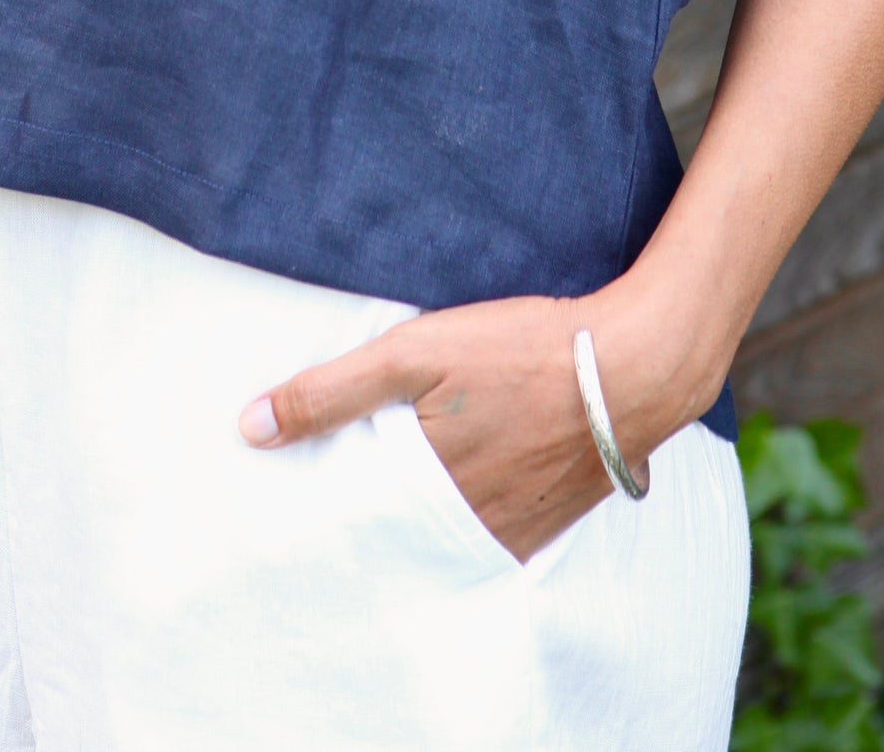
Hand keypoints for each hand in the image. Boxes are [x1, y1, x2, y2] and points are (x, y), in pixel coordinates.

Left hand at [237, 278, 710, 561]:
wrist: (634, 366)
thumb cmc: (523, 350)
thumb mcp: (414, 352)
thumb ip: (332, 391)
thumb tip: (250, 427)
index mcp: (423, 489)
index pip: (352, 515)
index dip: (326, 499)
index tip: (298, 488)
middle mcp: (464, 524)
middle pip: (398, 530)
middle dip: (373, 510)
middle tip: (354, 476)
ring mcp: (510, 530)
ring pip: (444, 534)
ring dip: (424, 512)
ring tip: (415, 471)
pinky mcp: (546, 523)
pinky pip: (491, 534)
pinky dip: (468, 515)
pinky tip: (470, 476)